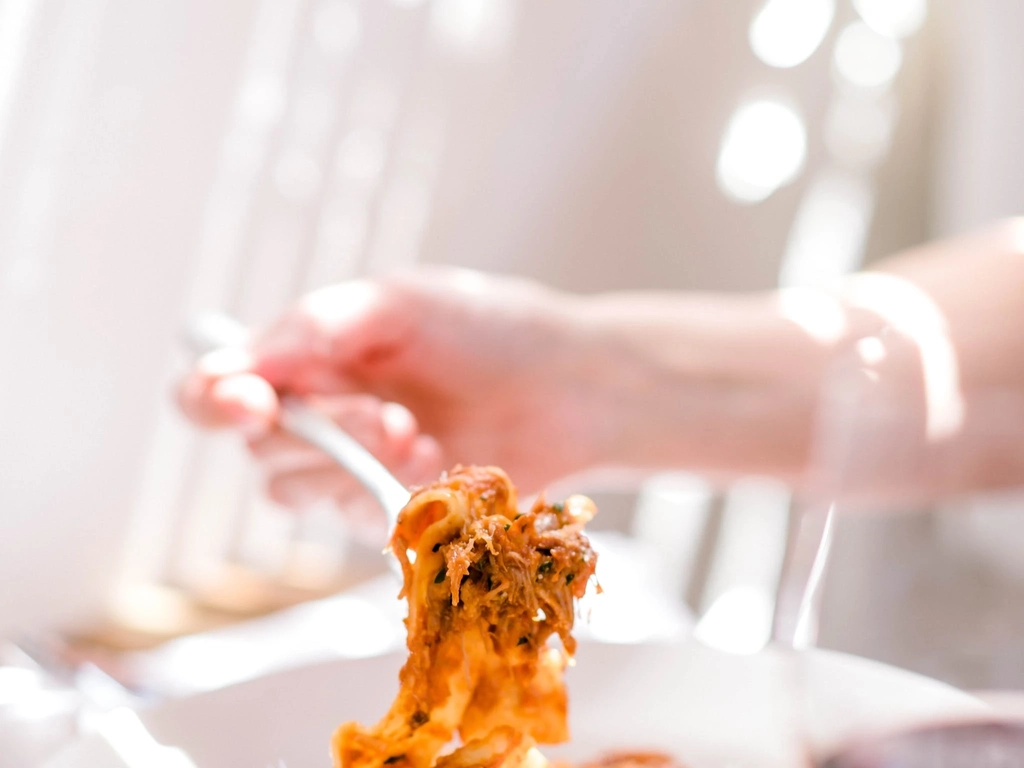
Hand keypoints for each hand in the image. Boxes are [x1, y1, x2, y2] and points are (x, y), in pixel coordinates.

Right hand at [177, 269, 613, 526]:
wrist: (569, 385)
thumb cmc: (488, 327)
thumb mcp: (400, 302)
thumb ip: (318, 324)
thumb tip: (242, 356)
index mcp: (308, 356)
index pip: (216, 389)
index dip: (214, 400)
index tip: (252, 402)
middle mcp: (319, 415)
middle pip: (258, 448)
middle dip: (318, 432)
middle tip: (388, 414)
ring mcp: (352, 467)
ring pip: (291, 492)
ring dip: (349, 463)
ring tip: (418, 434)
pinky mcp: (388, 511)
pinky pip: (349, 518)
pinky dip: (386, 493)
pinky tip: (439, 463)